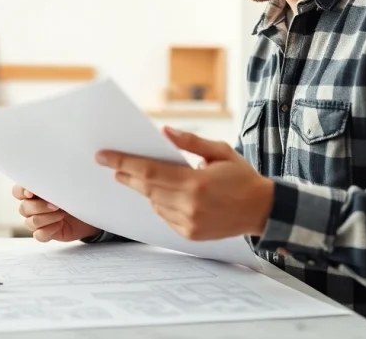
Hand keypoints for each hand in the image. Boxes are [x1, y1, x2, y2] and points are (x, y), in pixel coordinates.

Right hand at [12, 184, 100, 241]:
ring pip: (30, 222)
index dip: (21, 192)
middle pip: (23, 208)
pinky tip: (60, 224)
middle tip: (56, 205)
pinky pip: (39, 235)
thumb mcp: (64, 186)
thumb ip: (53, 183)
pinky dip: (49, 230)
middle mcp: (31, 207)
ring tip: (61, 214)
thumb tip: (48, 179)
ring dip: (46, 218)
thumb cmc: (73, 195)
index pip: (17, 192)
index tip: (31, 193)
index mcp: (33, 193)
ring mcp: (37, 221)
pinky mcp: (44, 233)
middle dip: (39, 206)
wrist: (87, 212)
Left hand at [95, 127, 273, 240]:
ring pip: (154, 203)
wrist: (262, 209)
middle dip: (126, 175)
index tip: (103, 156)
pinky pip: (164, 215)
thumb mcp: (220, 152)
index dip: (124, 163)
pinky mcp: (190, 234)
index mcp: (195, 183)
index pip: (149, 172)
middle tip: (111, 165)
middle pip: (146, 188)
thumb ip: (190, 142)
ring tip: (142, 177)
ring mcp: (189, 223)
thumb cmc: (242, 177)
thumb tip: (164, 132)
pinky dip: (160, 203)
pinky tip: (167, 194)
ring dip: (146, 189)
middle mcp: (189, 206)